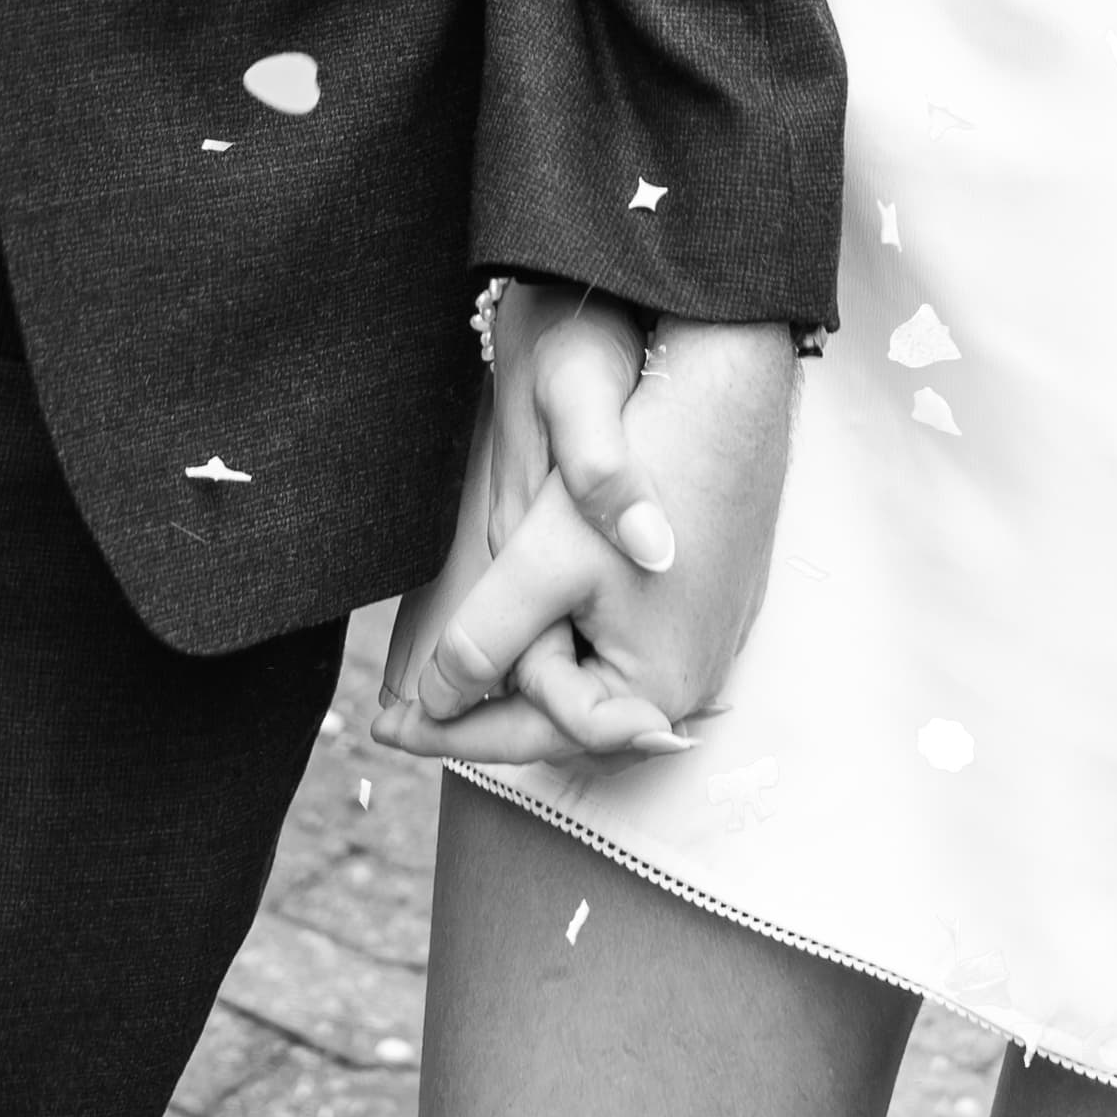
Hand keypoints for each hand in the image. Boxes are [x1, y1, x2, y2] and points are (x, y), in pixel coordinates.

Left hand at [375, 301, 796, 768]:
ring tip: (448, 677)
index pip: (531, 732)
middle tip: (399, 717)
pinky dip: (556, 637)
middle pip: (560, 712)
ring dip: (520, 673)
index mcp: (654, 687)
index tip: (384, 731)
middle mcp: (687, 679)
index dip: (449, 733)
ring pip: (585, 675)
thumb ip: (487, 640)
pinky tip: (518, 624)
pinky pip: (610, 641)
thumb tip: (436, 702)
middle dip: (482, 711)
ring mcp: (698, 639)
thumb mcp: (545, 556)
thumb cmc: (647, 464)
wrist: (732, 382)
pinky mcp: (699, 600)